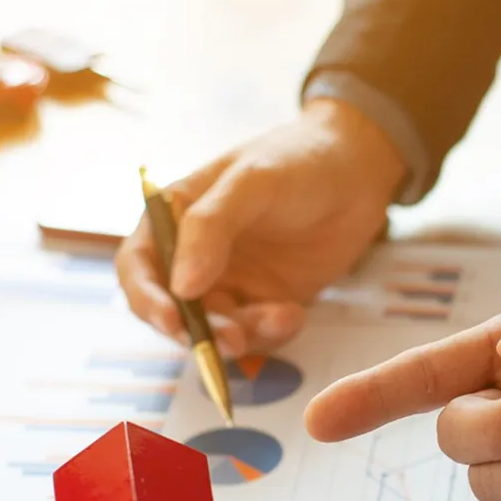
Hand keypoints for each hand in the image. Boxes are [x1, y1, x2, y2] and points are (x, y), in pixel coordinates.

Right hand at [116, 98, 405, 355]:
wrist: (360, 171)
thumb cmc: (298, 160)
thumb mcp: (251, 182)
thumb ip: (211, 228)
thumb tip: (181, 286)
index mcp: (176, 219)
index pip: (140, 267)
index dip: (147, 299)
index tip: (172, 321)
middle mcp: (197, 256)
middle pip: (177, 312)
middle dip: (200, 332)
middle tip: (232, 340)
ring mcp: (234, 282)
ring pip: (220, 330)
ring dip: (245, 335)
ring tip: (282, 316)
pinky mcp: (269, 300)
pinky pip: (260, 334)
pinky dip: (274, 334)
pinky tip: (295, 314)